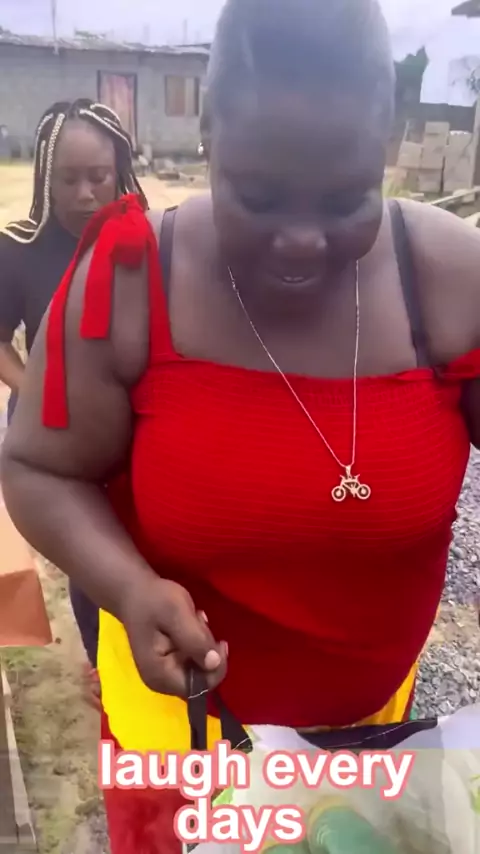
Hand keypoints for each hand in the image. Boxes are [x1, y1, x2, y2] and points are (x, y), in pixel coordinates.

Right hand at [120, 574, 226, 696]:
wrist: (133, 591)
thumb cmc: (152, 601)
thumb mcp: (176, 613)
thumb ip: (194, 639)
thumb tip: (214, 662)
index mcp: (160, 675)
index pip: (198, 688)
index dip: (215, 670)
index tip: (221, 643)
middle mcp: (162, 681)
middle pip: (201, 678)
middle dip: (207, 651)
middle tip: (201, 623)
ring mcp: (166, 672)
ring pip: (200, 666)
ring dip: (203, 642)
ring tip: (194, 618)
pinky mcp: (170, 661)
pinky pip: (194, 658)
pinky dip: (198, 640)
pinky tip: (192, 621)